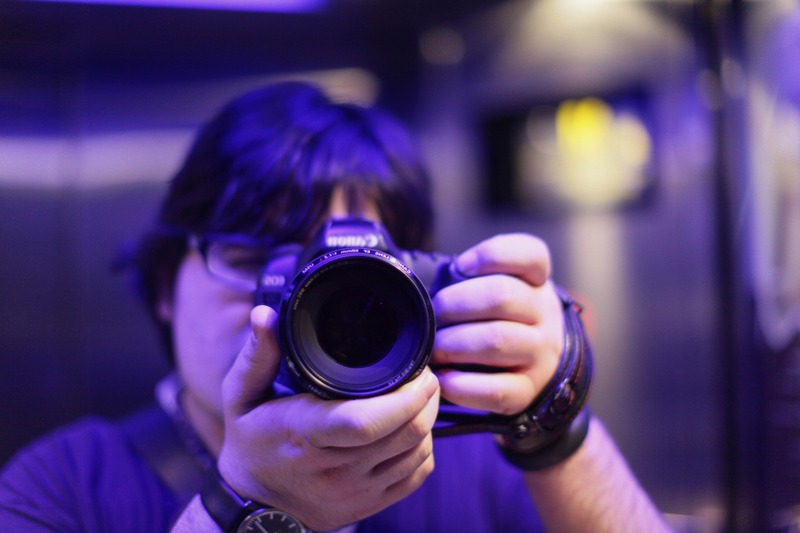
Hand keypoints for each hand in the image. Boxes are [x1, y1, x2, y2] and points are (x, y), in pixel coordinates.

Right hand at [215, 306, 439, 531]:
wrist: (255, 503)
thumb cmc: (251, 441)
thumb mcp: (242, 395)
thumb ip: (258, 355)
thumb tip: (263, 314)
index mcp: (305, 435)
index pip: (365, 422)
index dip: (404, 398)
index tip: (418, 372)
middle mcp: (334, 470)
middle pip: (406, 434)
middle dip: (426, 399)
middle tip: (424, 376)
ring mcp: (356, 492)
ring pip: (418, 453)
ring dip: (427, 422)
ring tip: (418, 399)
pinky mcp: (370, 505)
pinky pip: (417, 475)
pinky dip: (423, 450)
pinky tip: (411, 431)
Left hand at [432, 233, 563, 414]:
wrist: (532, 364)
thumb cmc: (496, 317)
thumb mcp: (492, 286)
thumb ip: (465, 276)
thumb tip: (418, 284)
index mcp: (535, 281)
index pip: (530, 254)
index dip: (491, 255)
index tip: (461, 266)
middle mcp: (543, 315)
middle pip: (501, 296)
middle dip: (456, 304)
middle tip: (436, 315)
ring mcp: (539, 354)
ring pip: (498, 340)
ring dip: (455, 343)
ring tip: (436, 347)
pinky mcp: (527, 391)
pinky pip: (496, 390)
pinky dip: (462, 384)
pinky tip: (443, 378)